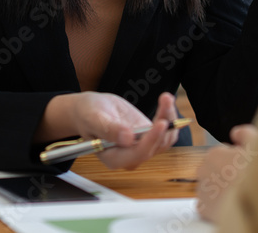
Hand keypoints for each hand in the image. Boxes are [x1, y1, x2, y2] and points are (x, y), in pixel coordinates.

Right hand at [36, 91, 180, 169]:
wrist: (91, 109)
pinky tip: (166, 102)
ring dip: (169, 118)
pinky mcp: (148, 136)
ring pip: (164, 138)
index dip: (151, 140)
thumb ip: (108, 129)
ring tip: (166, 98)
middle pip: (155, 147)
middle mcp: (130, 157)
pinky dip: (168, 117)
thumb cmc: (87, 115)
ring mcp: (141, 147)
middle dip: (164, 124)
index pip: (138, 154)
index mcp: (114, 158)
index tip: (160, 123)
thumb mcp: (93, 118)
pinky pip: (165, 131)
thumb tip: (127, 138)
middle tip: (165, 101)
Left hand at [196, 124, 257, 221]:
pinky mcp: (203, 208)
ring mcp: (202, 190)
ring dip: (220, 190)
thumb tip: (236, 132)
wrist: (254, 204)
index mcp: (214, 154)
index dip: (237, 161)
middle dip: (226, 175)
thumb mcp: (256, 144)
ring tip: (237, 196)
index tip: (245, 168)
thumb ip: (244, 133)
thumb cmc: (256, 174)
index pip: (223, 155)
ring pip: (211, 187)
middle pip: (215, 170)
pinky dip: (215, 206)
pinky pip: (207, 205)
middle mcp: (203, 171)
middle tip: (242, 182)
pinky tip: (229, 206)